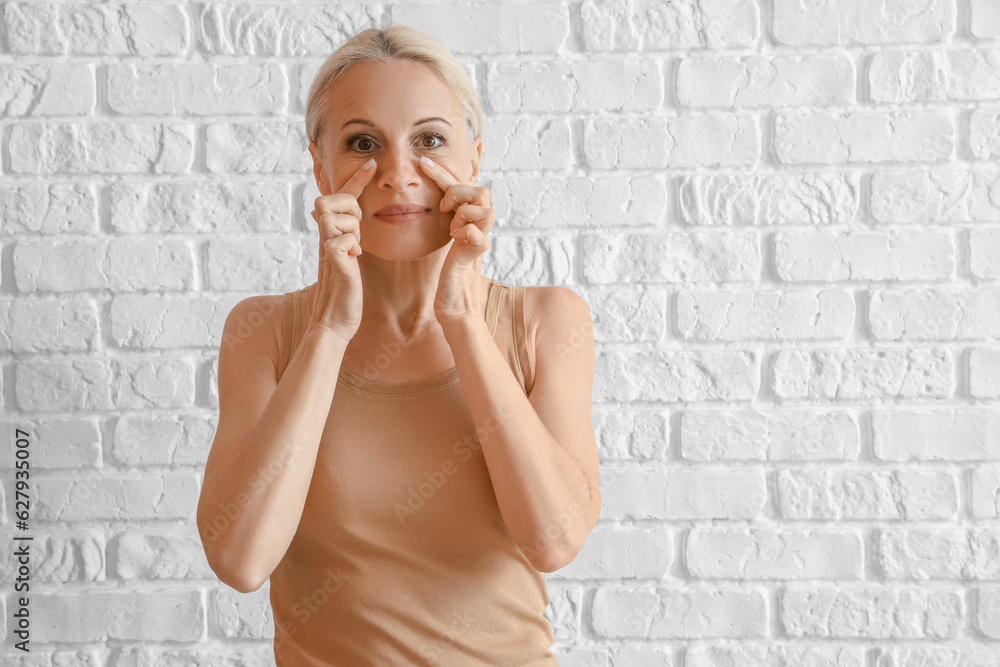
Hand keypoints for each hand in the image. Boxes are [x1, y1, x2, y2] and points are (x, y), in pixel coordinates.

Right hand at [307, 158, 376, 342]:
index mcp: (332, 234)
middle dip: (346, 206)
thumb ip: (350, 237)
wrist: (335, 320)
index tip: (372, 162)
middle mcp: (325, 237)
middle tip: (356, 228)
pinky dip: (352, 246)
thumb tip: (357, 220)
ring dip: (350, 229)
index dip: (356, 178)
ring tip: (354, 249)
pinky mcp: (332, 262)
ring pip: (335, 217)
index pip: (342, 197)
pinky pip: (342, 240)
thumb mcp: (349, 257)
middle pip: (327, 199)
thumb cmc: (346, 291)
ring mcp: (326, 248)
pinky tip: (354, 260)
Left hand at [418, 156, 494, 328]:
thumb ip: (447, 217)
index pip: (463, 185)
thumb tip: (436, 195)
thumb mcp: (445, 237)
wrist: (455, 304)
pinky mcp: (478, 253)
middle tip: (445, 210)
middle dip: (460, 194)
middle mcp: (480, 226)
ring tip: (453, 230)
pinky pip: (476, 233)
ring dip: (463, 215)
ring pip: (485, 209)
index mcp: (470, 219)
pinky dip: (464, 233)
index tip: (421, 162)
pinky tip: (455, 244)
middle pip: (482, 191)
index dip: (442, 171)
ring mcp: (482, 238)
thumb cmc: (447, 273)